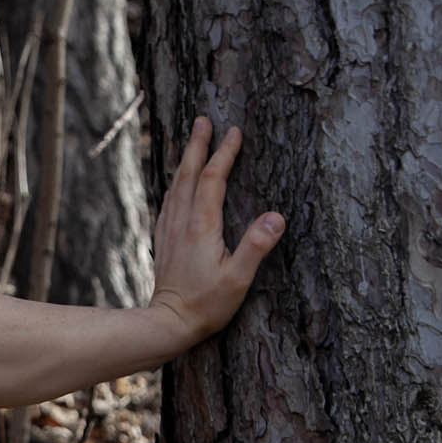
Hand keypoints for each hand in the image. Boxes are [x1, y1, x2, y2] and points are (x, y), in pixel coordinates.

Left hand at [148, 116, 283, 346]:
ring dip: (185, 160)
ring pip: (176, 185)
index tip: (234, 132)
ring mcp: (170, 231)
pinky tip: (177, 184)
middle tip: (203, 119)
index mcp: (202, 226)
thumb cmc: (206, 305)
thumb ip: (256, 247)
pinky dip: (175, 184)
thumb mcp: (238, 279)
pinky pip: (169, 202)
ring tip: (191, 141)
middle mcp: (182, 222)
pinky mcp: (164, 241)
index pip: (213, 179)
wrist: (167, 323)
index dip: (224, 154)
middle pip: (189, 174)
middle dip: (198, 145)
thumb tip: (277, 216)